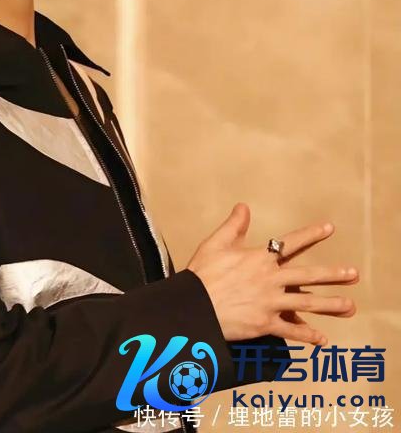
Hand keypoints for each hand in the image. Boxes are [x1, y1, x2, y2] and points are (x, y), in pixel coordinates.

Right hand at [185, 202, 359, 344]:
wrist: (194, 306)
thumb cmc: (202, 274)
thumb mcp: (215, 244)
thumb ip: (233, 225)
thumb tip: (243, 207)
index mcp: (259, 259)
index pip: (291, 243)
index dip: (311, 234)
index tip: (329, 228)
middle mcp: (270, 280)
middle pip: (308, 275)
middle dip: (332, 274)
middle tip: (352, 274)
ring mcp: (270, 303)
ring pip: (308, 303)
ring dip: (331, 305)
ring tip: (350, 306)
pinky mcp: (266, 324)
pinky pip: (291, 330)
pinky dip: (307, 335)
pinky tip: (322, 339)